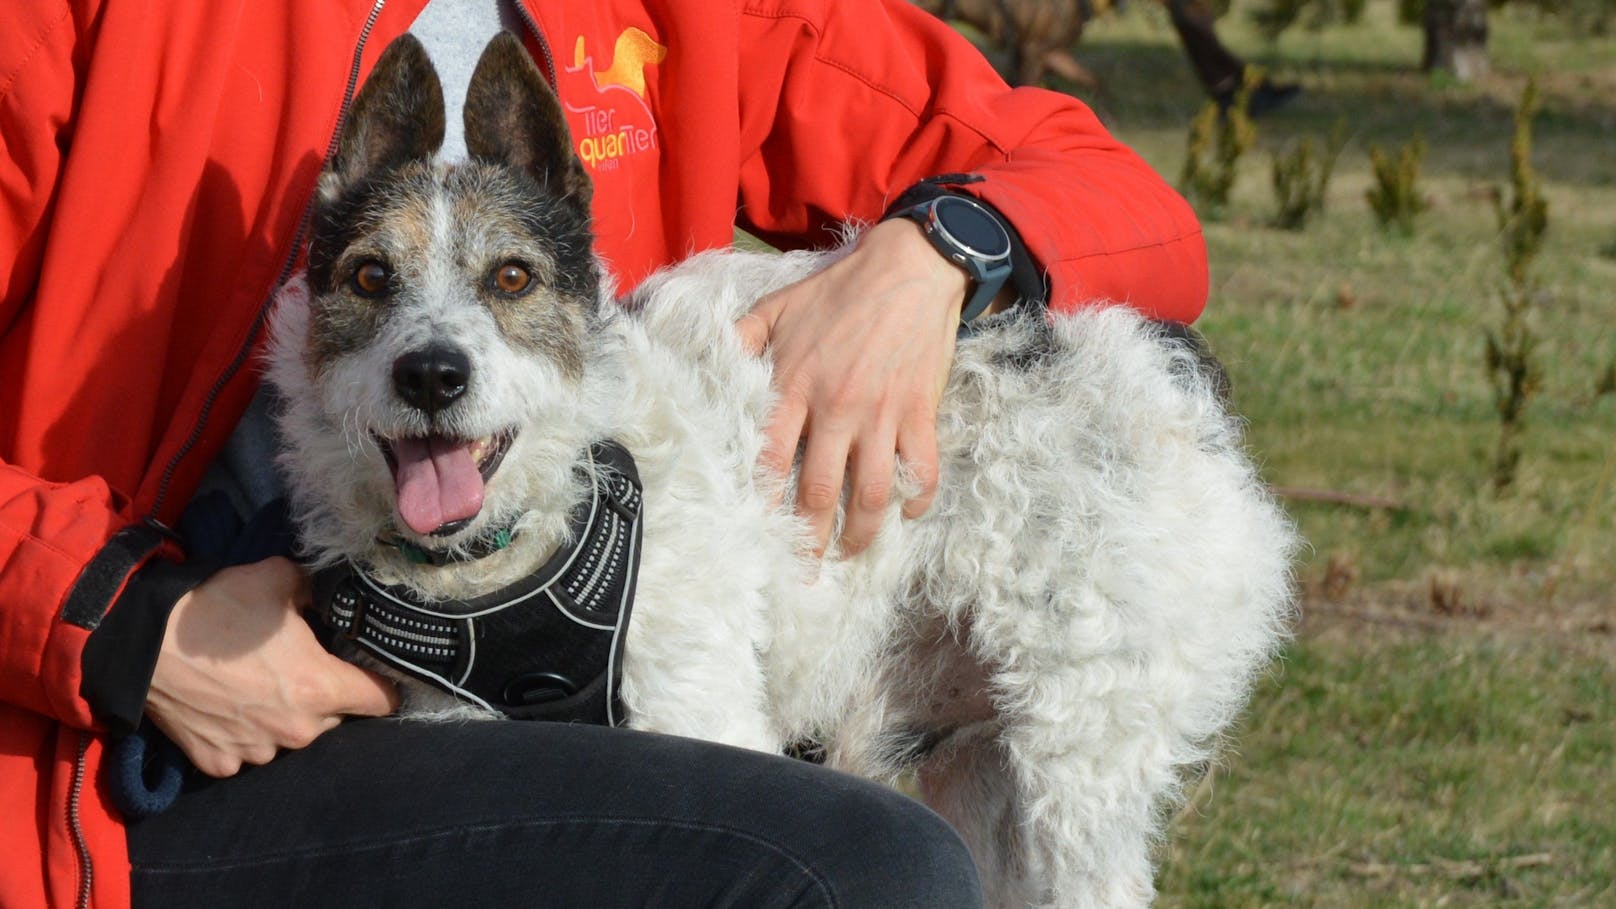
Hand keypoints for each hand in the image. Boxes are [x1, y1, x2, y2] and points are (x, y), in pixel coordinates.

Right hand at [145, 557, 399, 776]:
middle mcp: (297, 729)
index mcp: (321, 687)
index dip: (383, 687)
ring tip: (254, 689)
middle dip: (323, 699)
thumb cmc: (220, 606)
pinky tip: (225, 709)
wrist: (146, 641)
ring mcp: (256, 751)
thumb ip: (317, 594)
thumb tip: (326, 602)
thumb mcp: (282, 579)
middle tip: (296, 672)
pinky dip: (240, 736)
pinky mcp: (219, 763)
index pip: (381, 701)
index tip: (375, 678)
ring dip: (281, 719)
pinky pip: (244, 753)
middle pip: (333, 719)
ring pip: (288, 738)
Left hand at [734, 219, 964, 557]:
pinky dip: (914, 500)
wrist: (911, 266)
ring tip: (849, 553)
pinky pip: (921, 470)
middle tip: (803, 572)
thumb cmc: (840, 289)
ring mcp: (882, 413)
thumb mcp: (778, 307)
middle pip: (819, 491)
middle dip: (810, 539)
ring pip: (871, 492)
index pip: (770, 459)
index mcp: (795, 385)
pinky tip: (905, 515)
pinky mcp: (920, 412)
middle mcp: (837, 407)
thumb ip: (741, 341)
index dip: (763, 503)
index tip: (756, 535)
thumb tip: (707, 365)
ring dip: (860, 533)